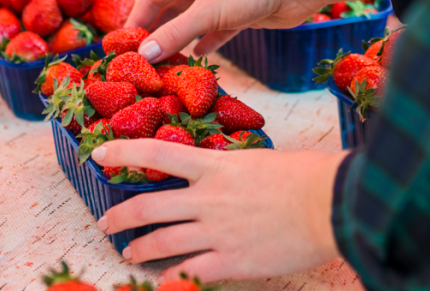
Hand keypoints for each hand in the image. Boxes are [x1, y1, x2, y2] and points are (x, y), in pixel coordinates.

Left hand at [94, 139, 346, 281]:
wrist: (331, 203)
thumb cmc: (306, 174)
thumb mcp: (260, 159)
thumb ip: (231, 168)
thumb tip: (221, 173)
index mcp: (215, 165)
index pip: (156, 153)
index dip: (122, 151)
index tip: (98, 153)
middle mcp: (207, 197)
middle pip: (147, 206)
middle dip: (120, 216)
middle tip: (105, 223)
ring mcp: (216, 230)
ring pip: (160, 242)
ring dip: (138, 249)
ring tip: (128, 254)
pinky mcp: (232, 260)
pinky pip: (188, 272)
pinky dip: (169, 279)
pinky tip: (161, 282)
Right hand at [127, 0, 319, 61]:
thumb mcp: (206, 11)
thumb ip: (174, 33)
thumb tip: (143, 55)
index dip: (137, 19)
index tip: (123, 45)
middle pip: (172, 9)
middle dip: (158, 33)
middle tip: (142, 61)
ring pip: (194, 22)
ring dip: (181, 41)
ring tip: (165, 66)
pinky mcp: (241, 12)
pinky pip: (216, 30)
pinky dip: (206, 43)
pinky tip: (197, 59)